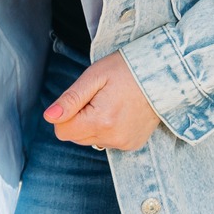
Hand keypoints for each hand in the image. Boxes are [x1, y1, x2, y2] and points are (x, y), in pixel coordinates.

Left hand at [45, 51, 160, 150]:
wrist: (163, 73)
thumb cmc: (126, 69)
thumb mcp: (94, 77)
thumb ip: (70, 99)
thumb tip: (49, 117)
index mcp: (100, 121)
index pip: (62, 131)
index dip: (67, 113)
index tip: (84, 98)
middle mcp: (113, 137)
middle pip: (75, 137)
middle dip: (80, 118)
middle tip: (99, 98)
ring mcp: (124, 143)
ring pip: (91, 140)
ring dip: (94, 124)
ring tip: (112, 103)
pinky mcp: (133, 144)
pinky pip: (107, 141)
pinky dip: (109, 128)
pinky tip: (121, 112)